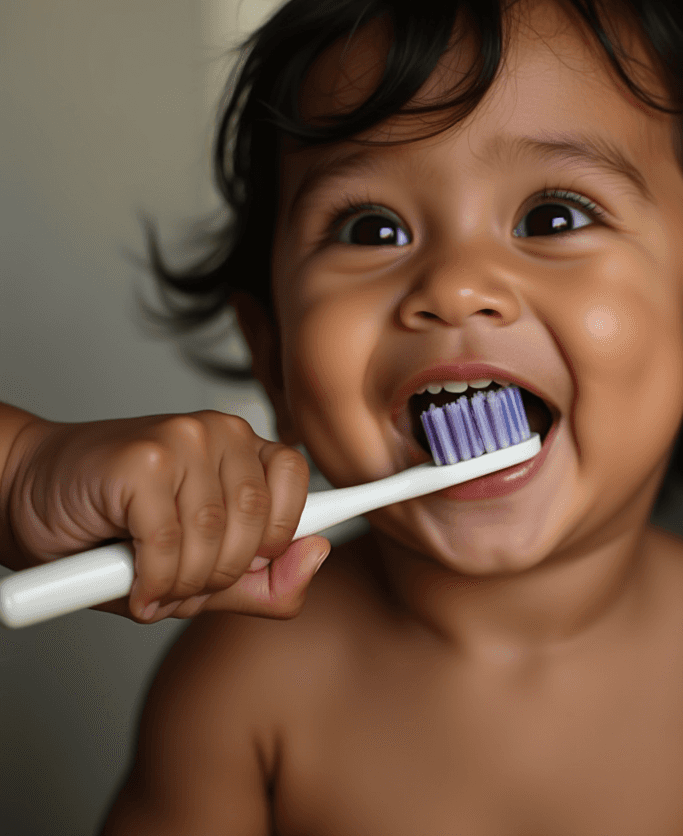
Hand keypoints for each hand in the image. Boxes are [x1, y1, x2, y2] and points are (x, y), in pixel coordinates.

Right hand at [3, 411, 329, 622]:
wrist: (21, 494)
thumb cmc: (112, 530)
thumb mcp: (199, 567)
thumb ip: (263, 578)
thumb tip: (316, 557)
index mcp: (243, 448)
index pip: (297, 484)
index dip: (282, 538)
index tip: (263, 562)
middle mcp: (221, 433)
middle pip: (259, 527)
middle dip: (222, 578)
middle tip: (182, 584)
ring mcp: (184, 439)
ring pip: (216, 542)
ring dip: (183, 586)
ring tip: (152, 582)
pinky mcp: (145, 460)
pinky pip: (171, 547)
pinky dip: (153, 583)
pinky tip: (132, 583)